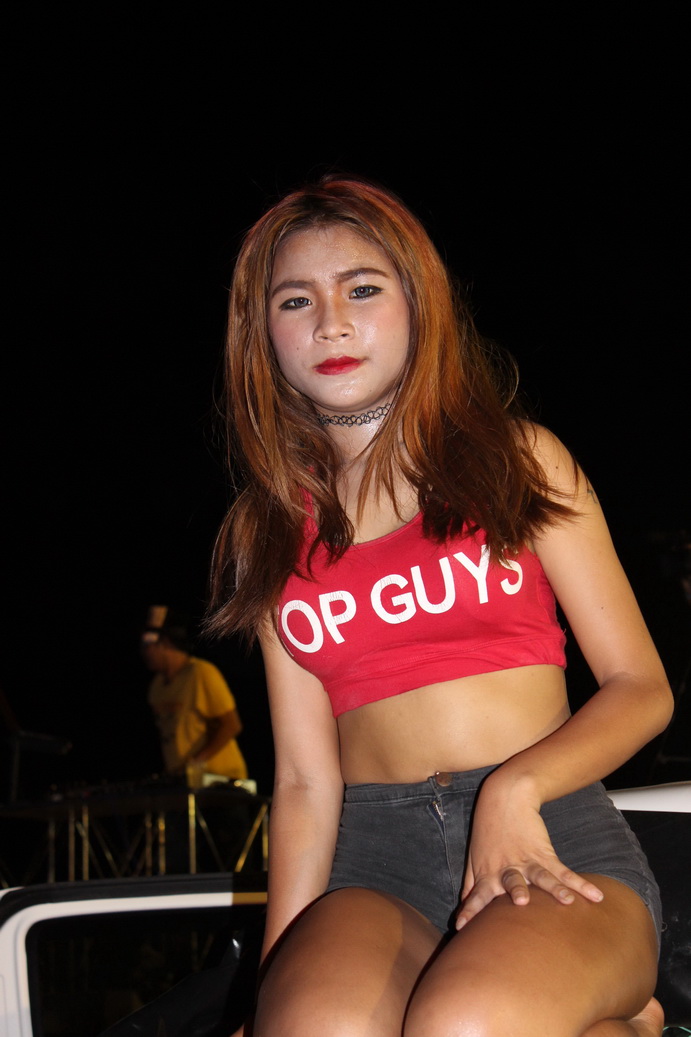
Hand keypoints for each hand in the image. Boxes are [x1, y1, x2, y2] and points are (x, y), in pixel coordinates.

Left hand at [456, 774, 603, 929]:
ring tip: (567, 900)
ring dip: (554, 888)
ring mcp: (527, 861)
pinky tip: (596, 896)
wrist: (505, 799)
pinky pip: (563, 871)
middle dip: (517, 891)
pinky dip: (580, 884)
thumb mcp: (475, 857)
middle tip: (522, 902)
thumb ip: (471, 883)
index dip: (471, 910)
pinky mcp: (544, 854)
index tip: (462, 927)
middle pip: (512, 882)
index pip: (477, 895)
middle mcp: (507, 869)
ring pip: (542, 876)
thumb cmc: (487, 832)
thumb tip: (463, 902)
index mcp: (488, 873)